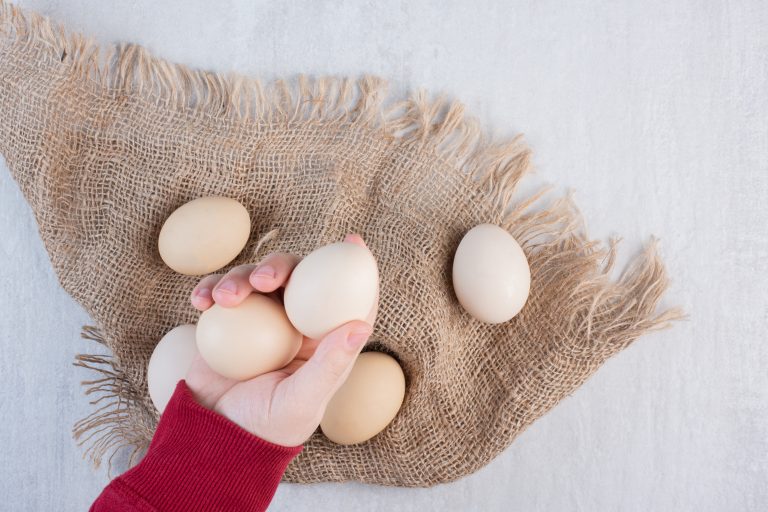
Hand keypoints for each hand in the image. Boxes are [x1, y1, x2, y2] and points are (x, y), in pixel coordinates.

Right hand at [184, 234, 378, 446]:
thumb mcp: (302, 401)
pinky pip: (222, 293)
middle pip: (296, 279)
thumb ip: (330, 364)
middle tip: (262, 277)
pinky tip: (200, 300)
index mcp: (322, 342)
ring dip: (238, 277)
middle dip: (280, 266)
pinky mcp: (228, 323)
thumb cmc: (265, 427)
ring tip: (222, 299)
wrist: (213, 439)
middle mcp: (294, 326)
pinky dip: (210, 289)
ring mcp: (260, 322)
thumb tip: (361, 324)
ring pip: (255, 280)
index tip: (353, 241)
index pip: (345, 300)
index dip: (354, 269)